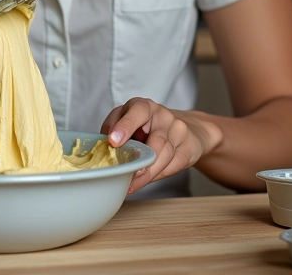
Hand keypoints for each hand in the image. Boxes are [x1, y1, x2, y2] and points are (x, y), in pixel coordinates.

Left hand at [102, 98, 222, 193]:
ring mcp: (178, 130)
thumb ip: (115, 128)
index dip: (125, 126)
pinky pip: (175, 164)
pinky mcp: (189, 146)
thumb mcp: (128, 120)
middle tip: (125, 174)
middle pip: (155, 141)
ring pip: (165, 154)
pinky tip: (147, 181)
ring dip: (148, 173)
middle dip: (140, 161)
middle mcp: (163, 115)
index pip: (137, 111)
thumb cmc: (148, 126)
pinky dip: (159, 175)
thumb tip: (102, 146)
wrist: (186, 128)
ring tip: (132, 184)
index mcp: (144, 106)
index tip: (113, 141)